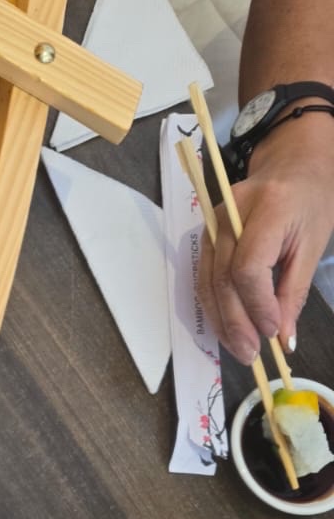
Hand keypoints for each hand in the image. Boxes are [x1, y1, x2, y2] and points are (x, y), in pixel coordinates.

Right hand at [198, 121, 333, 361]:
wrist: (293, 163)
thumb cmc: (311, 199)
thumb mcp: (313, 244)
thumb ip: (294, 292)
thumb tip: (283, 338)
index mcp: (267, 208)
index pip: (248, 267)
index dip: (256, 305)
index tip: (271, 333)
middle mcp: (230, 214)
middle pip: (222, 279)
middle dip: (235, 322)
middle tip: (249, 355)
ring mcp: (212, 224)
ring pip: (208, 283)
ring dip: (221, 321)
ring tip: (238, 349)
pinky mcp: (205, 236)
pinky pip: (205, 278)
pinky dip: (215, 307)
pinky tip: (227, 328)